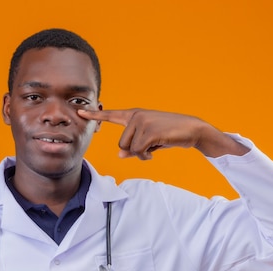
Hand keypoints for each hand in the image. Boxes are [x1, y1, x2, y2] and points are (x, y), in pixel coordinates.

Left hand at [78, 108, 248, 158]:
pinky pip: (139, 152)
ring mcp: (142, 122)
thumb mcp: (148, 141)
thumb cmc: (168, 135)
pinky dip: (147, 156)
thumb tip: (120, 155)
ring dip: (142, 154)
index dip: (95, 114)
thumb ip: (132, 147)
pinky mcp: (149, 131)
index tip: (80, 111)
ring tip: (155, 145)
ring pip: (130, 149)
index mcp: (134, 115)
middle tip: (151, 146)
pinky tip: (156, 151)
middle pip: (122, 145)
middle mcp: (135, 116)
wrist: (192, 129)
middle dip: (135, 151)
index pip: (111, 115)